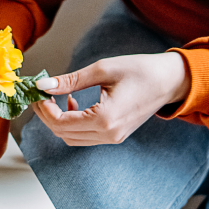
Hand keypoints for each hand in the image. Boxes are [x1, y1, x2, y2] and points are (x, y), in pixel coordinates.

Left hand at [30, 52, 189, 145]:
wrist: (170, 81)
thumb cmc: (140, 70)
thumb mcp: (102, 69)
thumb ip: (70, 80)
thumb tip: (43, 85)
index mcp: (105, 119)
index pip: (60, 123)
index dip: (43, 108)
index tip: (38, 90)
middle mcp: (108, 135)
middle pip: (63, 134)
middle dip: (47, 114)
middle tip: (41, 92)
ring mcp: (113, 138)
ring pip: (72, 138)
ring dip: (58, 120)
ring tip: (55, 96)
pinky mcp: (115, 136)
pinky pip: (85, 137)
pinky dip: (73, 123)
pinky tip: (74, 102)